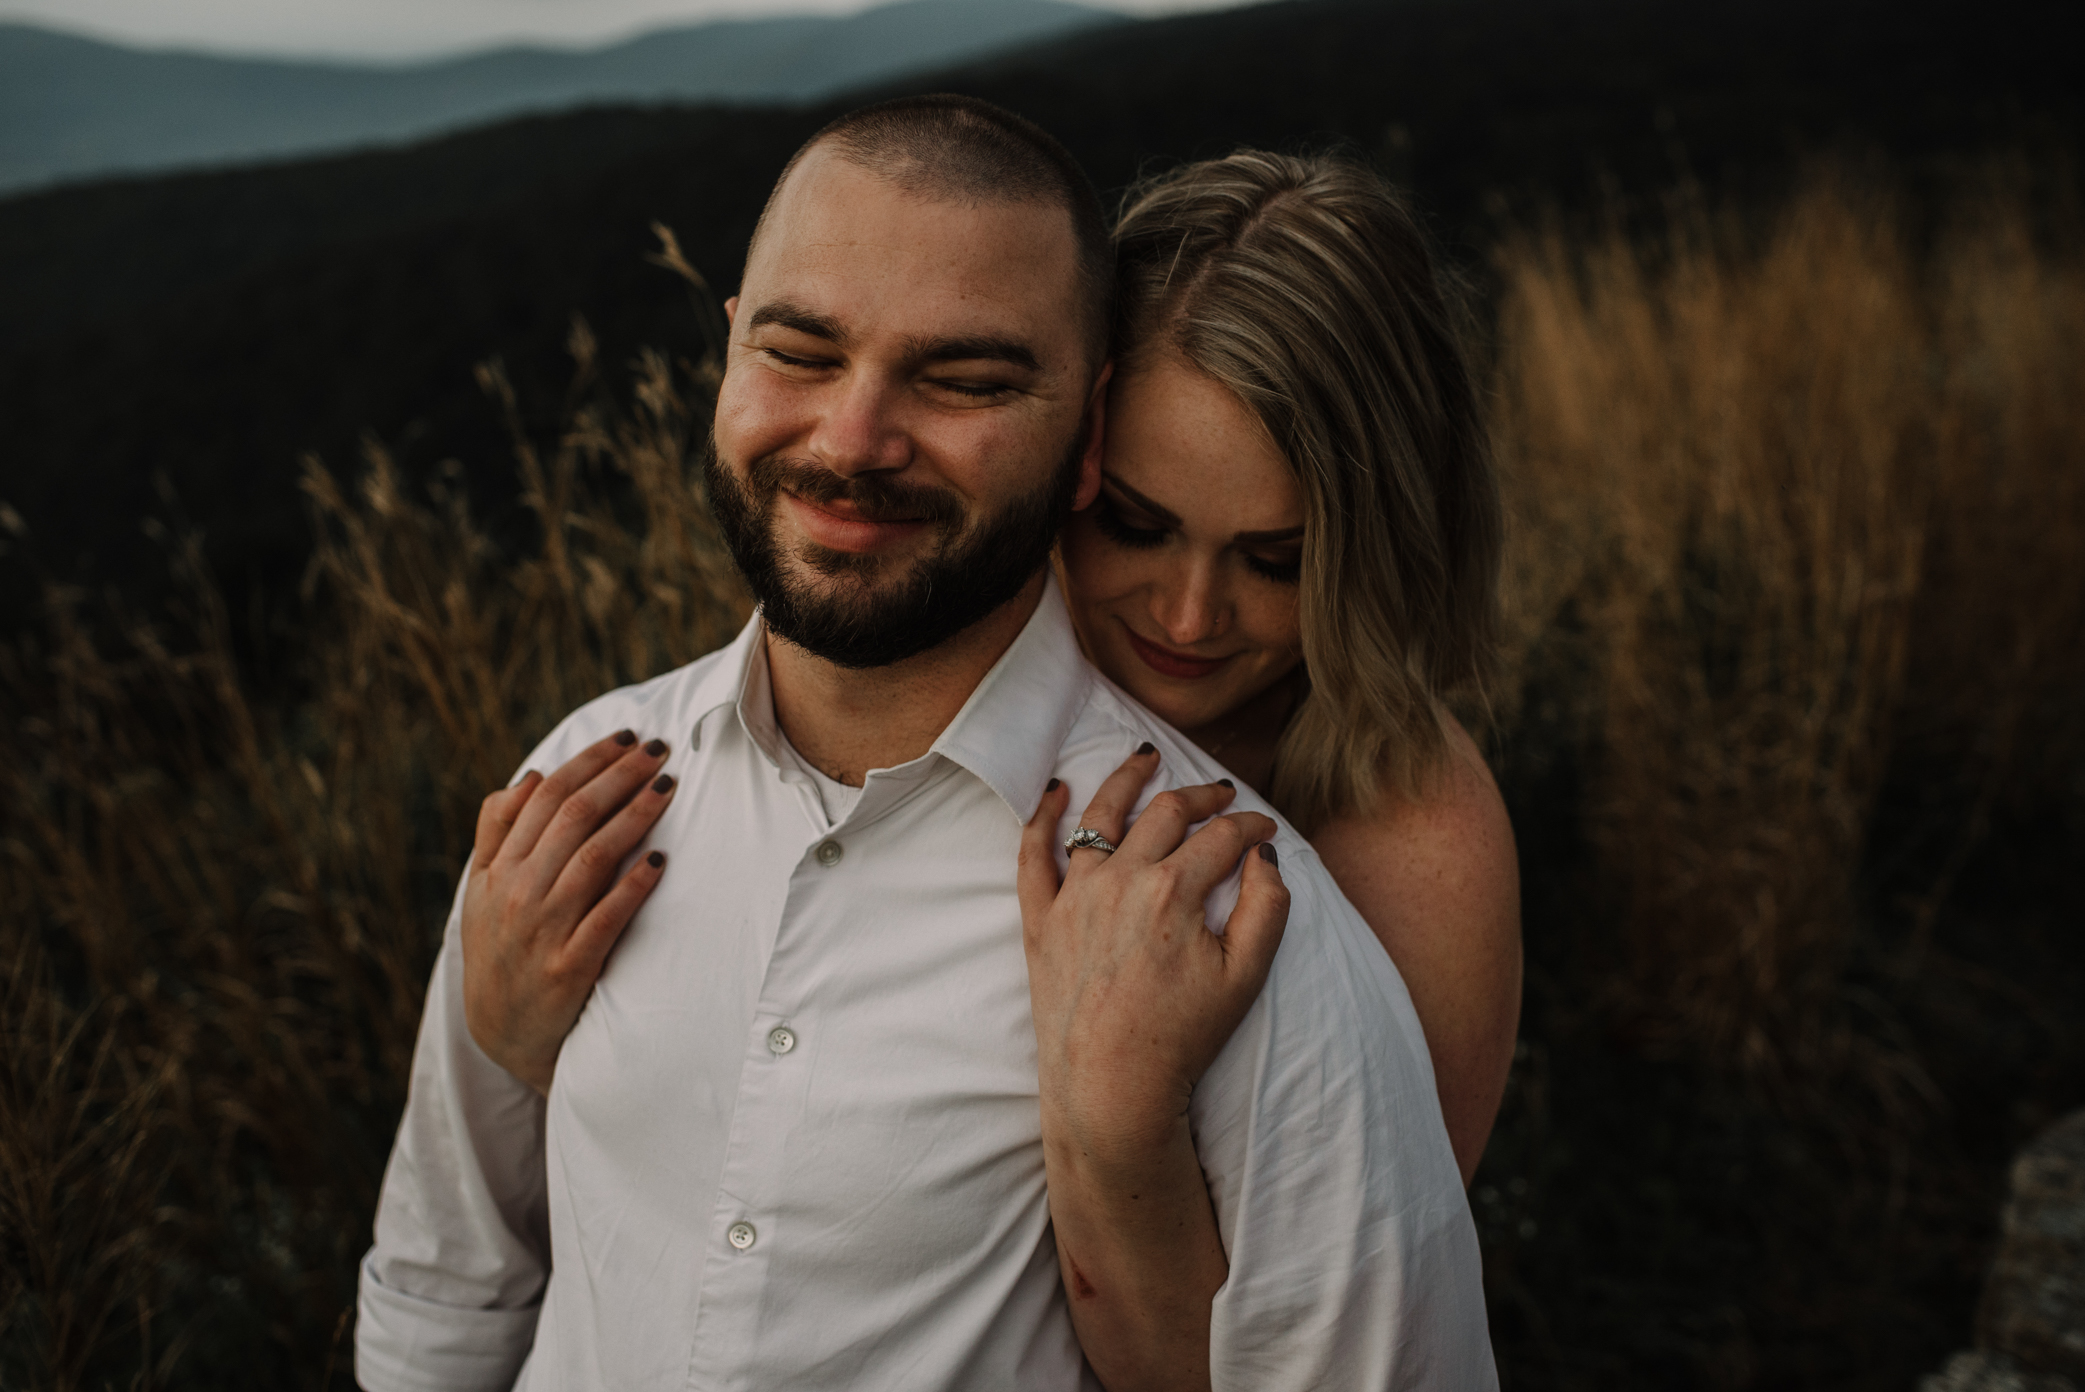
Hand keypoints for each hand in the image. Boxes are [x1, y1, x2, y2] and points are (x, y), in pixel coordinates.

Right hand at [461, 730, 676, 1093]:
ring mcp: (543, 930)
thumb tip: (532, 777)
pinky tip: (659, 862)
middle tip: (660, 750)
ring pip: (593, 858)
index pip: (547, 797)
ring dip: (634, 817)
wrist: (500, 1031)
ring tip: (668, 788)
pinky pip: (606, 919)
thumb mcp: (481, 890)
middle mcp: (518, 892)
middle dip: (620, 776)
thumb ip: (497, 831)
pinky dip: (632, 887)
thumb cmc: (499, 949)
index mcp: (499, 868)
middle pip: (573, 817)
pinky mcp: (569, 968)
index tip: (627, 739)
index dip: (589, 762)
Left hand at [1018, 746, 1288, 1166]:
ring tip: (1145, 758)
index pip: (1221, 836)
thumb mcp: (1245, 976)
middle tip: (1221, 792)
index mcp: (1175, 890)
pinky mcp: (1041, 919)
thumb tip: (1265, 855)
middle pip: (1167, 814)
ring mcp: (1075, 896)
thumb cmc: (1181, 1038)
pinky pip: (1034, 854)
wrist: (1110, 1087)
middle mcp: (1122, 879)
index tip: (1265, 827)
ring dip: (1126, 780)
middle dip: (1201, 796)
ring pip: (1101, 816)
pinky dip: (1042, 817)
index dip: (1250, 825)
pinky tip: (1056, 791)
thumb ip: (1267, 907)